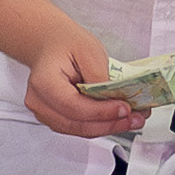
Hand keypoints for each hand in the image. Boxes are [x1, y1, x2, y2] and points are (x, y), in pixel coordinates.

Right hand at [15, 23, 143, 142]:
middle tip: (135, 118)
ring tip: (132, 119)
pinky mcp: (56, 119)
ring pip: (80, 130)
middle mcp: (40, 103)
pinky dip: (101, 125)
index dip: (101, 112)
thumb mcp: (88, 50)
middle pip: (77, 124)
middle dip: (110, 124)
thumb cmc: (66, 44)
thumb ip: (100, 76)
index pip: (73, 106)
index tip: (124, 109)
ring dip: (108, 127)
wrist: (51, 45)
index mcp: (44, 83)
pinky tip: (119, 119)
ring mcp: (45, 114)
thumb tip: (116, 99)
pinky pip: (80, 128)